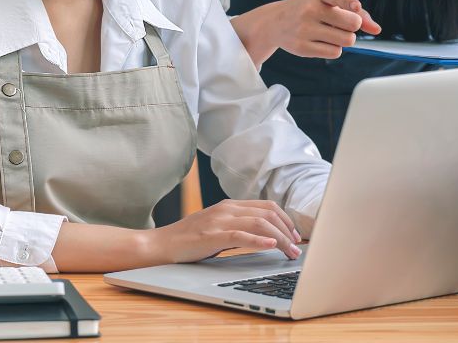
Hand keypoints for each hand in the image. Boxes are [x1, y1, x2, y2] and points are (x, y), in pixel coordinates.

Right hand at [150, 199, 302, 263]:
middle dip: (287, 230)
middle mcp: (227, 208)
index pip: (267, 206)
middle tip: (296, 247)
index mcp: (230, 205)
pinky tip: (271, 245)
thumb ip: (238, 227)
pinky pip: (240, 235)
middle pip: (268, 213)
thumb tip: (266, 237)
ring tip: (289, 252)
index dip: (285, 220)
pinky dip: (259, 239)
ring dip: (279, 238)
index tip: (295, 235)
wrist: (160, 244)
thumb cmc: (189, 241)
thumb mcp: (218, 228)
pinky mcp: (212, 235)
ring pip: (259, 223)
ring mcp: (219, 220)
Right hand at [272, 0, 381, 58]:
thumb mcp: (331, 2)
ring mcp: (304, 29)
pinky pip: (335, 53)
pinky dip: (334, 49)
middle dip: (353, 26)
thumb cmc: (313, 9)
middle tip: (341, 23)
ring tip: (330, 32)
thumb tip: (377, 29)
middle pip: (353, 23)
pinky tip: (321, 41)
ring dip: (345, 39)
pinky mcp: (302, 47)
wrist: (277, 22)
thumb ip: (358, 12)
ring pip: (347, 40)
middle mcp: (310, 9)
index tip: (355, 7)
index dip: (349, 2)